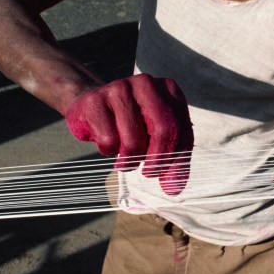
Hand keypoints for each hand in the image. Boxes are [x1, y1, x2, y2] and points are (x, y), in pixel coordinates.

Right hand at [64, 73, 193, 194]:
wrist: (91, 105)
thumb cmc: (131, 123)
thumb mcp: (156, 137)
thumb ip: (171, 160)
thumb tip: (174, 189)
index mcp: (168, 89)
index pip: (182, 129)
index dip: (178, 159)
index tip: (169, 180)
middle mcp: (146, 84)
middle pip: (163, 130)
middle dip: (158, 161)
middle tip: (150, 174)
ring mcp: (119, 89)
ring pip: (133, 140)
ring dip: (129, 159)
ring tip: (125, 157)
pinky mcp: (94, 101)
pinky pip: (108, 140)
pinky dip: (108, 151)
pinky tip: (107, 142)